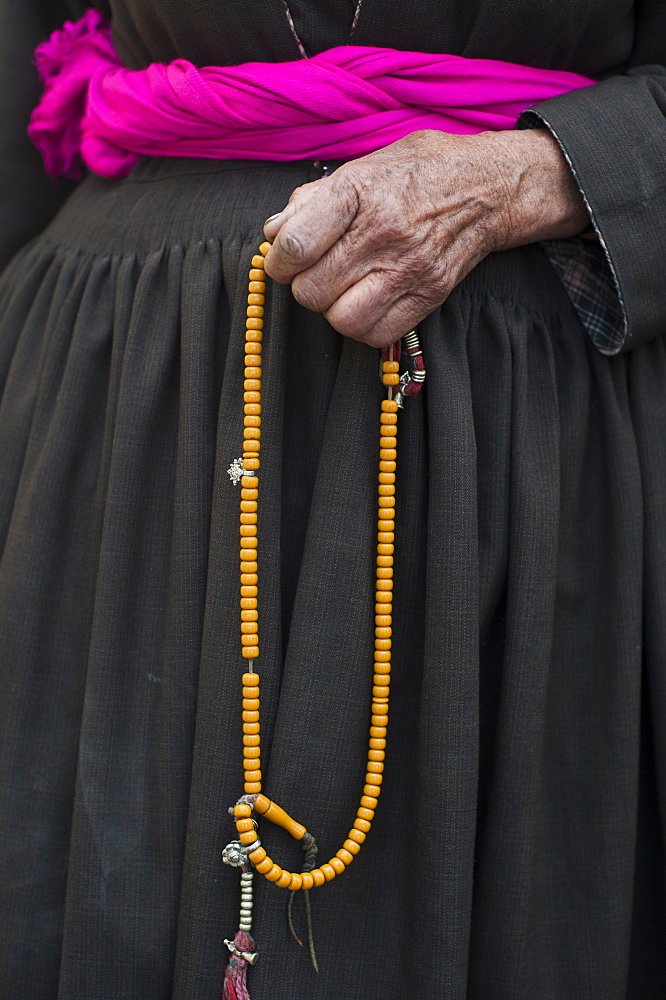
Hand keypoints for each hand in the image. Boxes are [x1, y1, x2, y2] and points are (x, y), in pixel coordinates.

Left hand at [263, 129, 588, 347]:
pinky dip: (362, 327)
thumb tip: (273, 234)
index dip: (278, 261)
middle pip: (312, 291)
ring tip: (342, 290)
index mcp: (359, 191)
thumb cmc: (416, 173)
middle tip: (317, 272)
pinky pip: (376, 334)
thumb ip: (311, 200)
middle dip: (304, 286)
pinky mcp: (430, 295)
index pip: (295, 245)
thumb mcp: (361, 167)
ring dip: (333, 310)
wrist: (488, 187)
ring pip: (341, 320)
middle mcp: (384, 231)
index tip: (284, 260)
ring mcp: (410, 267)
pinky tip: (366, 303)